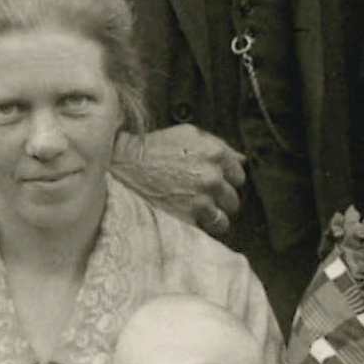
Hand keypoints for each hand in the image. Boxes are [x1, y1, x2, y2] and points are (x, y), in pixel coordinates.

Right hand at [111, 121, 249, 231]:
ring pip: (225, 216)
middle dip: (219, 198)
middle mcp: (213, 175)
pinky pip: (211, 228)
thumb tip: (242, 159)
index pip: (239, 175)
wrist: (122, 169)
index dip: (225, 179)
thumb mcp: (185, 135)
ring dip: (213, 215)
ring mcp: (202, 199)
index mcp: (215, 152)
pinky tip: (189, 218)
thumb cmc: (153, 150)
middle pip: (234, 197)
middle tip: (200, 196)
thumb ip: (216, 145)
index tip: (211, 181)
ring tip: (196, 210)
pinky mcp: (190, 217)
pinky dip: (203, 226)